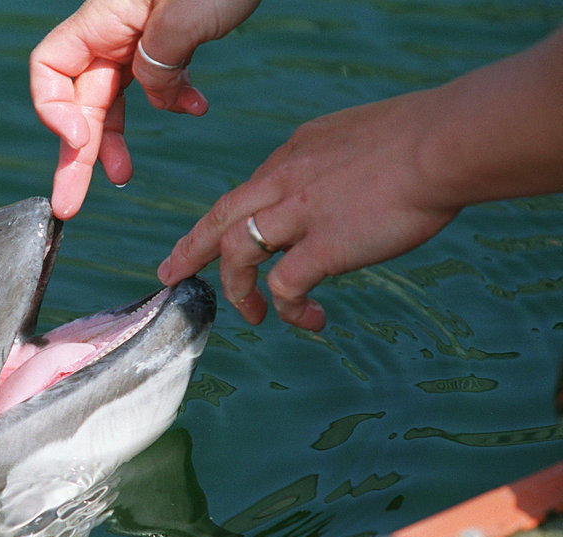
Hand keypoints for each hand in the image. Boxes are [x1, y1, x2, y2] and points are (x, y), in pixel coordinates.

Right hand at [30, 0, 260, 218]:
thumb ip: (156, 67)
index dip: (55, 113)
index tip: (82, 144)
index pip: (50, 71)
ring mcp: (139, 35)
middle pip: (79, 99)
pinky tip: (196, 107)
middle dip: (76, 154)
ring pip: (114, 96)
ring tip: (125, 174)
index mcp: (104, 19)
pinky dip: (170, 100)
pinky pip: (155, 80)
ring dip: (116, 138)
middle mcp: (113, 30)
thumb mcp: (185, 21)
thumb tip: (152, 97)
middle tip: (69, 204)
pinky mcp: (169, 40)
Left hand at [157, 92, 459, 330]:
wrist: (445, 143)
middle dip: (191, 249)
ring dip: (238, 290)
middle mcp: (283, 180)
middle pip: (220, 219)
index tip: (208, 235)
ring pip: (238, 254)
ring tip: (254, 317)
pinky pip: (284, 287)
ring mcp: (297, 213)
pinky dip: (290, 309)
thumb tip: (332, 182)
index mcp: (294, 153)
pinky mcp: (320, 246)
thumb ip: (332, 162)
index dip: (223, 218)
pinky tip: (310, 320)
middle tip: (171, 273)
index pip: (246, 191)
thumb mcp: (358, 136)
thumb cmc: (424, 138)